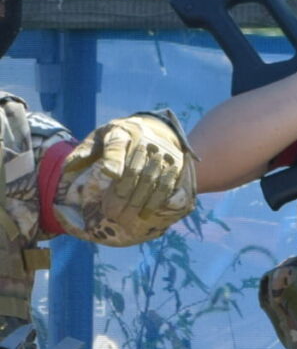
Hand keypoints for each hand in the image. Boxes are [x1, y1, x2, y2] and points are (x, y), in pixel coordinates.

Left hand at [55, 113, 195, 244]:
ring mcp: (164, 154)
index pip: (117, 146)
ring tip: (126, 220)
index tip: (109, 174)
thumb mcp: (98, 138)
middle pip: (135, 171)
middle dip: (122, 194)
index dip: (115, 160)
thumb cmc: (118, 138)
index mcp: (121, 132)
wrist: (155, 128)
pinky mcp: (176, 165)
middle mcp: (145, 142)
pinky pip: (168, 186)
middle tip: (111, 213)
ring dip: (139, 203)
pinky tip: (146, 214)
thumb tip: (68, 168)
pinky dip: (157, 201)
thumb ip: (84, 151)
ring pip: (152, 181)